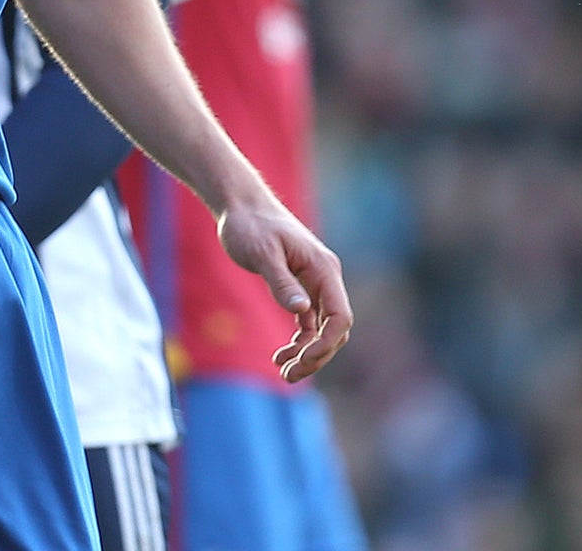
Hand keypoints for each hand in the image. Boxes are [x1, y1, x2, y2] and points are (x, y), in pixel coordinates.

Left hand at [217, 193, 352, 381]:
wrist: (241, 206)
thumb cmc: (250, 225)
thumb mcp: (262, 254)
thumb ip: (281, 282)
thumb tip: (302, 312)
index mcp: (323, 269)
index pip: (340, 316)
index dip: (326, 344)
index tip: (302, 361)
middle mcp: (325, 277)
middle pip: (335, 328)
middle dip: (317, 355)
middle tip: (288, 374)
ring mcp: (314, 283)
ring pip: (322, 329)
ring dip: (308, 353)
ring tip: (283, 371)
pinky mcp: (300, 287)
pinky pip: (309, 322)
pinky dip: (299, 341)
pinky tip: (281, 354)